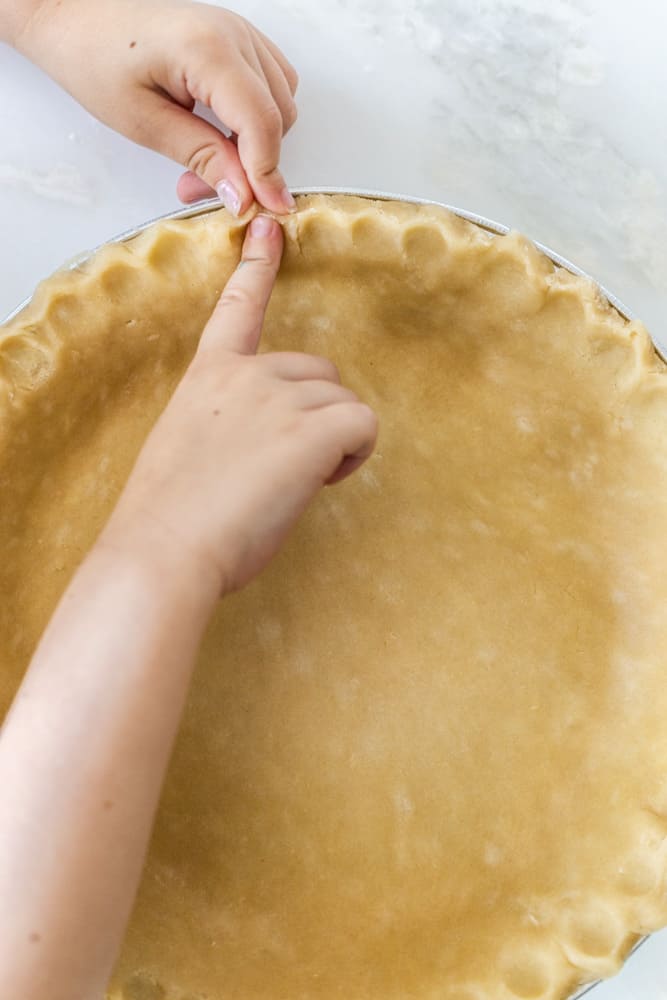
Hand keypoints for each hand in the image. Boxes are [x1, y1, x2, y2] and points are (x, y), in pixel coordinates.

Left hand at [12, 0, 298, 214]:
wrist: (76, 17)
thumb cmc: (95, 59)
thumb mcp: (143, 122)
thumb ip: (201, 157)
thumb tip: (243, 194)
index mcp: (207, 49)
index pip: (261, 122)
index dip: (267, 173)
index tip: (266, 210)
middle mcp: (234, 33)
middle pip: (277, 116)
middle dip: (252, 162)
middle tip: (202, 187)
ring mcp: (241, 32)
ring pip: (282, 103)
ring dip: (255, 143)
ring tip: (208, 160)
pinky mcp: (239, 38)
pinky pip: (275, 86)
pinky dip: (257, 118)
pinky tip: (222, 131)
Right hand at [104, 214, 377, 594]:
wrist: (163, 549)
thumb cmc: (169, 516)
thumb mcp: (188, 449)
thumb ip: (226, 426)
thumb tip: (260, 447)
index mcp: (209, 375)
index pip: (238, 306)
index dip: (259, 264)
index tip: (271, 225)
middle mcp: (247, 373)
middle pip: (318, 371)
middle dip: (316, 415)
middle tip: (286, 466)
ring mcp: (279, 397)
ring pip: (342, 402)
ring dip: (334, 440)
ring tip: (295, 481)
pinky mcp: (311, 430)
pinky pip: (364, 425)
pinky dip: (355, 454)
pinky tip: (323, 480)